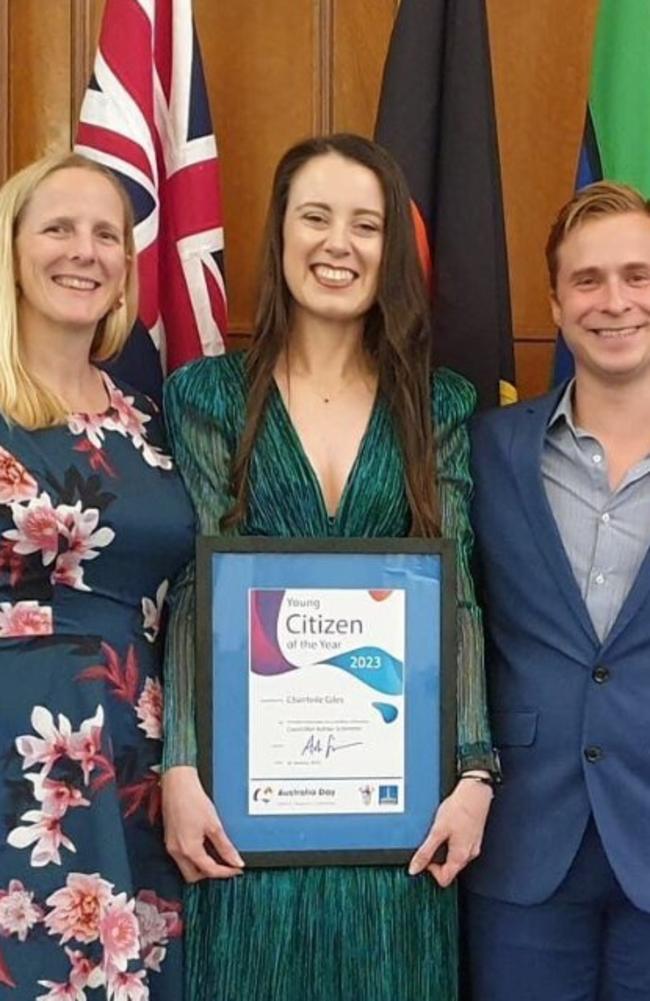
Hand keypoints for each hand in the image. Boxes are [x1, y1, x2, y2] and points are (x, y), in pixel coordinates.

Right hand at [161, 765, 244, 881]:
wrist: (177, 784)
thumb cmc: (193, 800)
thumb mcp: (214, 825)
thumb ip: (225, 847)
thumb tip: (236, 861)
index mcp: (189, 850)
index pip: (209, 871)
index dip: (226, 872)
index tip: (236, 869)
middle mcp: (176, 852)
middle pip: (193, 876)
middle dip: (209, 874)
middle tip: (225, 865)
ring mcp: (171, 846)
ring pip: (186, 868)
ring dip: (200, 867)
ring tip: (215, 856)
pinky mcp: (169, 840)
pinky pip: (181, 857)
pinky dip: (193, 857)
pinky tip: (203, 847)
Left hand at [408, 777, 492, 886]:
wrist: (475, 792)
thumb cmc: (460, 808)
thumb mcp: (437, 831)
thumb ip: (425, 852)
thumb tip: (414, 868)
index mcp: (460, 857)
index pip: (444, 879)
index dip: (431, 872)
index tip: (425, 858)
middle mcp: (469, 855)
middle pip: (450, 868)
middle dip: (437, 858)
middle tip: (431, 841)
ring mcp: (473, 845)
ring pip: (455, 856)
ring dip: (444, 848)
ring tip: (440, 830)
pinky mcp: (474, 836)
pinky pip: (460, 846)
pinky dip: (452, 840)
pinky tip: (449, 826)